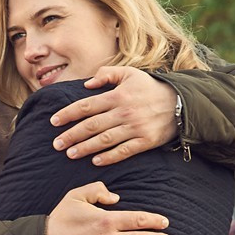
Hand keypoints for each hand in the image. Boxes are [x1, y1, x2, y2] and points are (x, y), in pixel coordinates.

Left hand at [49, 65, 178, 165]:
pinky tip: (95, 161)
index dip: (68, 114)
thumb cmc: (150, 88)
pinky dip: (109, 157)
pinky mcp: (145, 141)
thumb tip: (87, 84)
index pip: (86, 106)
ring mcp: (134, 128)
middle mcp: (124, 112)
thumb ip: (107, 74)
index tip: (53, 122)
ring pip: (104, 140)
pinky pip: (123, 151)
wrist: (180, 102)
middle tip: (56, 144)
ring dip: (85, 148)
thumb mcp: (130, 73)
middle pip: (91, 125)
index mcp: (117, 96)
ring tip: (70, 154)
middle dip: (71, 135)